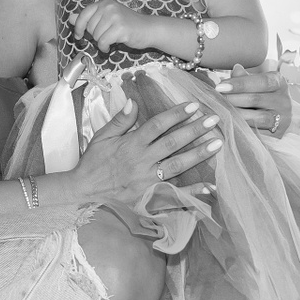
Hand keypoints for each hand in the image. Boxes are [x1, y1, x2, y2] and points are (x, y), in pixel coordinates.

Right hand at [69, 98, 221, 205]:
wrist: (83, 192)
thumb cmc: (93, 163)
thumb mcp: (102, 137)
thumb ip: (120, 120)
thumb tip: (134, 101)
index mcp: (131, 144)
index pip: (158, 125)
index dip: (177, 114)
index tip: (193, 106)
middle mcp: (142, 161)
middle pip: (173, 143)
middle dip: (195, 130)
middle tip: (214, 119)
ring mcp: (147, 180)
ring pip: (177, 165)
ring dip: (198, 155)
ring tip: (217, 145)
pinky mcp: (149, 197)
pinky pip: (174, 195)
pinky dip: (192, 192)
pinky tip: (209, 187)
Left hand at [72, 0, 156, 52]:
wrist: (148, 29)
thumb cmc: (127, 25)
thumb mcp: (106, 19)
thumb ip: (88, 18)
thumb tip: (70, 18)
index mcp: (104, 3)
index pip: (83, 14)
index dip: (78, 27)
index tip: (78, 36)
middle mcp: (109, 7)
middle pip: (90, 28)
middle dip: (95, 36)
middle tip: (107, 36)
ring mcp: (115, 17)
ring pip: (96, 36)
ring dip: (101, 42)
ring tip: (111, 40)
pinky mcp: (120, 28)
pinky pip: (103, 42)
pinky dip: (105, 48)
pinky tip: (111, 47)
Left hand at [215, 59, 290, 136]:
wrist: (277, 117)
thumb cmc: (261, 95)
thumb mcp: (254, 83)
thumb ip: (244, 78)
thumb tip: (235, 68)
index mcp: (279, 82)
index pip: (261, 81)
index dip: (240, 84)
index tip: (220, 86)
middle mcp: (284, 100)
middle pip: (257, 99)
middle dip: (233, 99)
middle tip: (217, 99)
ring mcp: (282, 119)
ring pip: (258, 118)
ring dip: (237, 115)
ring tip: (222, 112)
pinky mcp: (278, 134)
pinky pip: (258, 132)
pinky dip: (243, 129)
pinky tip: (230, 125)